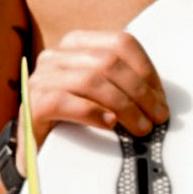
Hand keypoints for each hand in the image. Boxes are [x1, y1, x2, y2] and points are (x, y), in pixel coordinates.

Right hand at [16, 30, 167, 173]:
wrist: (35, 151)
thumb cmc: (73, 118)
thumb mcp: (99, 93)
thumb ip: (121, 83)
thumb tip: (158, 97)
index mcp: (76, 44)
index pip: (121, 42)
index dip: (146, 68)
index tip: (160, 96)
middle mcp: (55, 55)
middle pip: (109, 62)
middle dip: (140, 91)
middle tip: (157, 116)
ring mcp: (40, 79)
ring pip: (90, 80)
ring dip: (123, 105)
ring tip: (140, 126)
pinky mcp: (32, 104)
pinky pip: (64, 101)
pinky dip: (92, 112)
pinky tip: (109, 124)